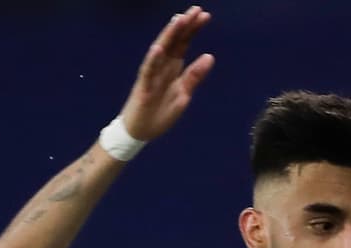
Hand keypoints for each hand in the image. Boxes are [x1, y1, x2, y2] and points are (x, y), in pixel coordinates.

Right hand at [120, 7, 214, 142]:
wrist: (139, 131)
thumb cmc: (159, 112)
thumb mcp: (183, 95)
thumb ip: (194, 76)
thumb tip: (210, 56)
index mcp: (172, 67)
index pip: (183, 43)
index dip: (193, 29)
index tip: (205, 15)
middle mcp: (162, 66)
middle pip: (174, 41)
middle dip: (184, 26)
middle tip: (196, 10)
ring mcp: (152, 75)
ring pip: (160, 51)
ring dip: (169, 36)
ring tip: (179, 20)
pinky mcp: (143, 87)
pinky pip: (147, 72)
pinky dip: (152, 60)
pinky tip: (158, 49)